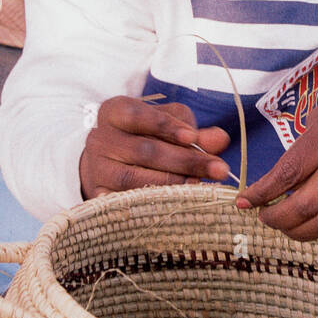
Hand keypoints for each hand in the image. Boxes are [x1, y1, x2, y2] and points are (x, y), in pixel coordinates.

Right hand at [79, 96, 230, 198]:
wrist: (110, 162)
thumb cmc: (146, 137)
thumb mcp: (169, 126)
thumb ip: (194, 131)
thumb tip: (220, 139)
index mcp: (114, 112)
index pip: (138, 115)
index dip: (165, 126)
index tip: (192, 136)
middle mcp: (100, 138)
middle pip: (145, 150)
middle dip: (186, 160)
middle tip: (219, 169)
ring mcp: (97, 169)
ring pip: (135, 179)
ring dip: (172, 184)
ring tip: (201, 186)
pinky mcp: (99, 194)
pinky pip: (126, 203)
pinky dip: (150, 205)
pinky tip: (174, 205)